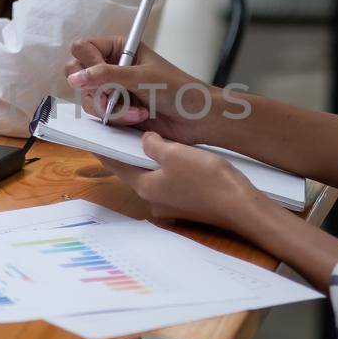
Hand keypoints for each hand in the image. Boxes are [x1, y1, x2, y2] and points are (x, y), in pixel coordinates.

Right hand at [64, 36, 222, 145]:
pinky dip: (119, 119)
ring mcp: (113, 90)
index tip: (102, 75)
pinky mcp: (116, 110)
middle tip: (115, 94)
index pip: (83, 48)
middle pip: (78, 75)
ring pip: (89, 99)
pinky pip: (100, 116)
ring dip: (114, 109)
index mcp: (119, 48)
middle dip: (97, 90)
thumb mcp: (140, 77)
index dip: (88, 63)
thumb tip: (74, 78)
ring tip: (138, 110)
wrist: (196, 118)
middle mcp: (112, 67)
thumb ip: (105, 76)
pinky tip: (140, 116)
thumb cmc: (178, 89)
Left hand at [96, 131, 270, 232]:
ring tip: (156, 140)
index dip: (106, 149)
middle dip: (132, 153)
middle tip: (128, 132)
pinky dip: (172, 170)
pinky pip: (173, 184)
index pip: (116, 165)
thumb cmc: (207, 180)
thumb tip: (145, 141)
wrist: (241, 206)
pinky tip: (181, 158)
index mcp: (145, 187)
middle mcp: (154, 200)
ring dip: (155, 161)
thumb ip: (154, 145)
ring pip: (156, 177)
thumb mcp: (175, 153)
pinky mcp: (188, 206)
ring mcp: (172, 206)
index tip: (97, 138)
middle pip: (136, 171)